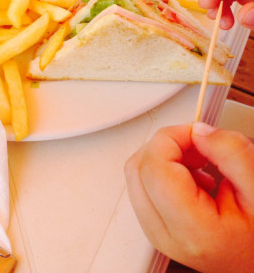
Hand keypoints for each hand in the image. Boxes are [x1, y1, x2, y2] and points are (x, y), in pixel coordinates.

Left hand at [124, 123, 253, 272]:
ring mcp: (154, 232)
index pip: (154, 167)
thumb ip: (232, 154)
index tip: (195, 133)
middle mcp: (165, 235)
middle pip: (138, 167)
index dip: (172, 138)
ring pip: (136, 174)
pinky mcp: (152, 226)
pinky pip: (142, 184)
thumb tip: (198, 132)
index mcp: (193, 230)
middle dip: (167, 145)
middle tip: (199, 147)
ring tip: (200, 164)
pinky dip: (163, 170)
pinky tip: (193, 178)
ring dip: (165, 157)